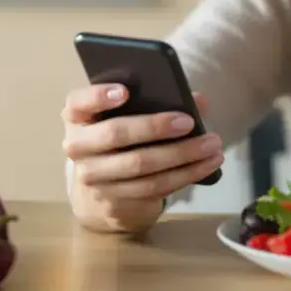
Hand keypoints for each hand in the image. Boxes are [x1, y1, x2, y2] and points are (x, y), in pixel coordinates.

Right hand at [61, 84, 223, 231]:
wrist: (103, 188)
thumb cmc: (121, 137)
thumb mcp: (128, 116)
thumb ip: (157, 100)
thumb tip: (198, 100)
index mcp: (78, 116)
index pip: (78, 102)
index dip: (99, 96)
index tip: (126, 91)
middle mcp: (78, 146)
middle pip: (115, 134)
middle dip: (154, 127)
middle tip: (188, 122)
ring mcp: (94, 177)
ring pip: (140, 165)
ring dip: (182, 155)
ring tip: (212, 144)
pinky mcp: (115, 199)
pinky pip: (154, 186)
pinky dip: (186, 174)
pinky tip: (208, 163)